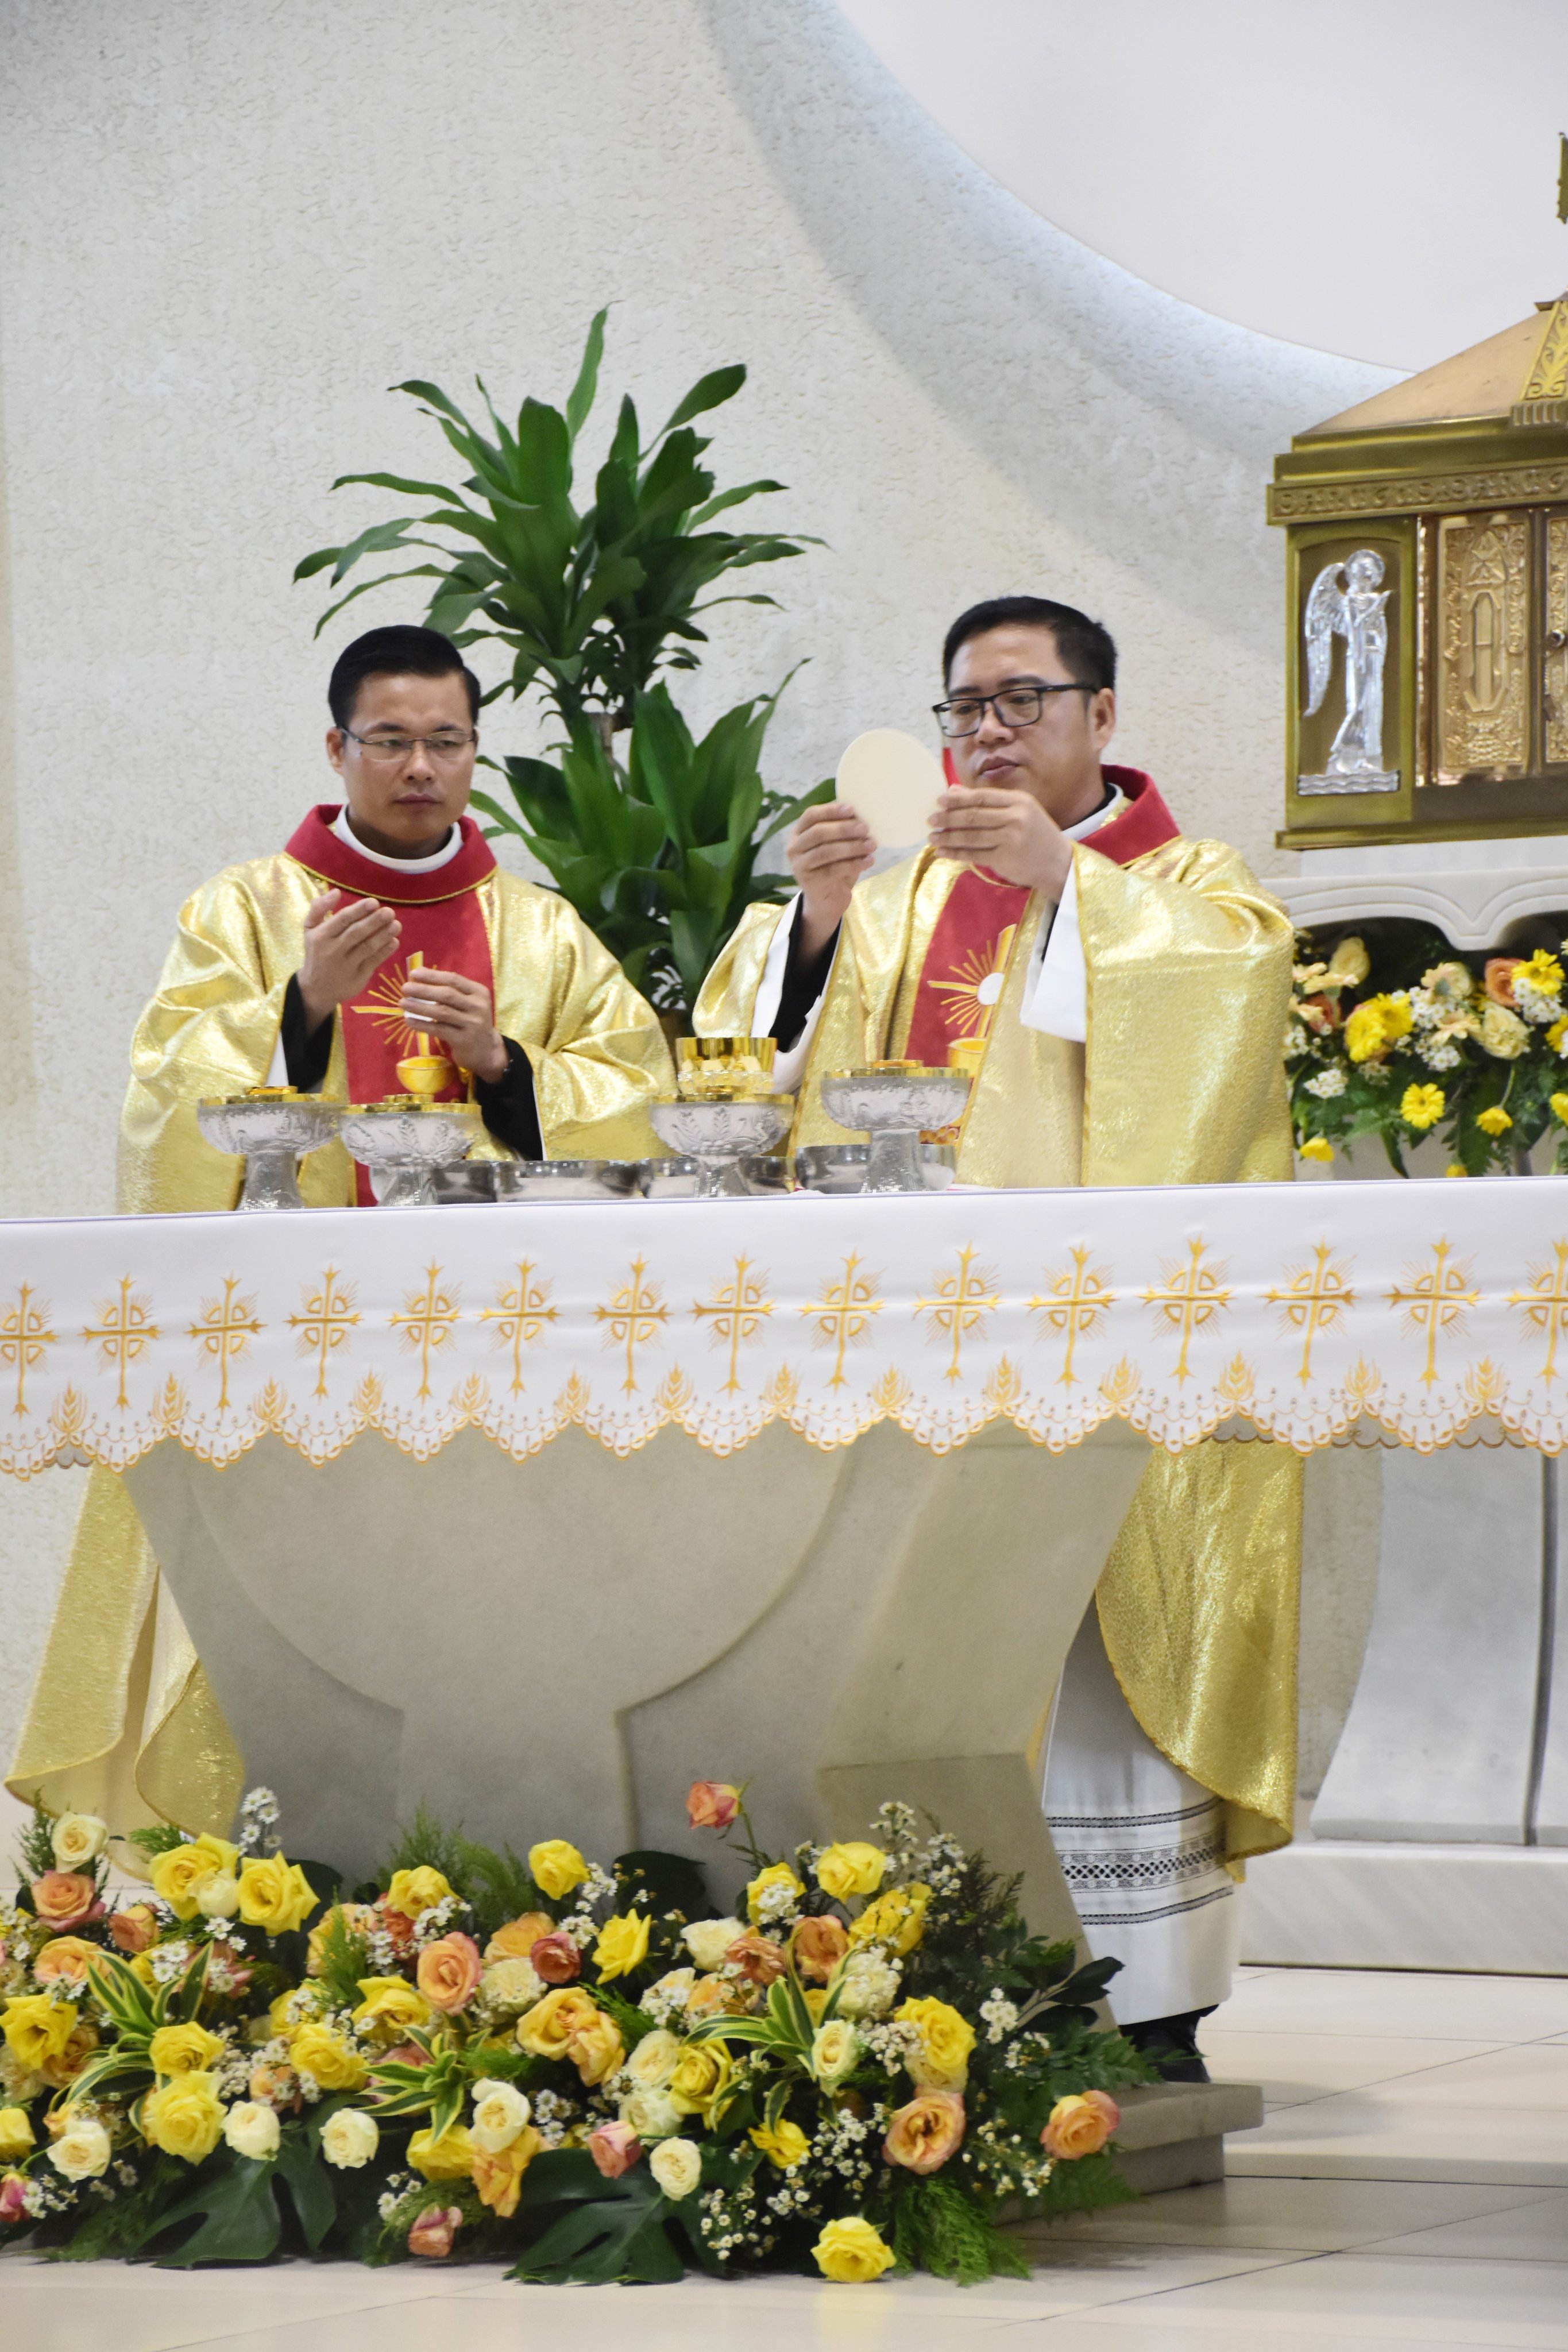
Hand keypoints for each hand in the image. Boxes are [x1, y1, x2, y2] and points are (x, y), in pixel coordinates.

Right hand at [297, 890, 400, 1031]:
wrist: (316, 988)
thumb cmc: (316, 952)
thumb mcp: (310, 929)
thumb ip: (319, 908)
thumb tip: (335, 891)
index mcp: (321, 936)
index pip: (342, 920)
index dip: (359, 911)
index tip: (374, 902)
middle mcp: (332, 950)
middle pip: (356, 933)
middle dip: (374, 922)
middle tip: (389, 912)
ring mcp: (346, 965)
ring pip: (367, 948)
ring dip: (383, 935)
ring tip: (396, 925)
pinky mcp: (358, 977)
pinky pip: (374, 962)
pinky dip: (385, 951)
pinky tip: (394, 941)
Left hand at [400, 966, 507, 1083]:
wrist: (486, 1051)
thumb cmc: (470, 1022)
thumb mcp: (467, 1004)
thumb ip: (449, 992)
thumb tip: (418, 978)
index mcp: (478, 992)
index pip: (453, 980)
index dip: (432, 976)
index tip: (413, 973)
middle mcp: (478, 1006)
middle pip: (447, 994)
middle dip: (423, 990)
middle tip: (405, 988)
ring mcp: (472, 1024)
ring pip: (442, 1012)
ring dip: (420, 1006)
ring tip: (403, 1003)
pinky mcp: (464, 1040)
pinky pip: (439, 1029)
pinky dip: (422, 1024)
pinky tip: (409, 1020)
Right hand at [786, 801, 874, 957]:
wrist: (827, 899)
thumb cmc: (834, 865)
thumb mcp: (837, 844)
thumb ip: (843, 830)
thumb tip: (861, 817)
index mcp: (799, 832)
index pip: (811, 815)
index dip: (831, 810)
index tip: (852, 809)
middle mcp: (794, 847)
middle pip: (818, 832)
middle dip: (844, 829)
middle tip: (865, 828)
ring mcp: (799, 865)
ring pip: (826, 851)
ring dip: (851, 847)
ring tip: (871, 845)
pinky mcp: (809, 882)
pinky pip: (833, 870)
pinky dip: (854, 864)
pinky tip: (869, 861)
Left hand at [927, 786, 1072, 898]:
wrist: (1059, 863)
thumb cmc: (1036, 835)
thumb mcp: (1019, 811)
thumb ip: (989, 802)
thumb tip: (953, 791)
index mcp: (1019, 801)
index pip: (982, 797)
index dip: (958, 799)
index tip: (939, 801)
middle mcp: (1015, 817)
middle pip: (973, 816)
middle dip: (948, 818)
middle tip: (931, 819)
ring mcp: (1010, 838)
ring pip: (971, 835)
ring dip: (948, 837)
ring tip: (932, 837)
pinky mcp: (1004, 858)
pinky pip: (973, 854)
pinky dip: (955, 853)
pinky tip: (942, 852)